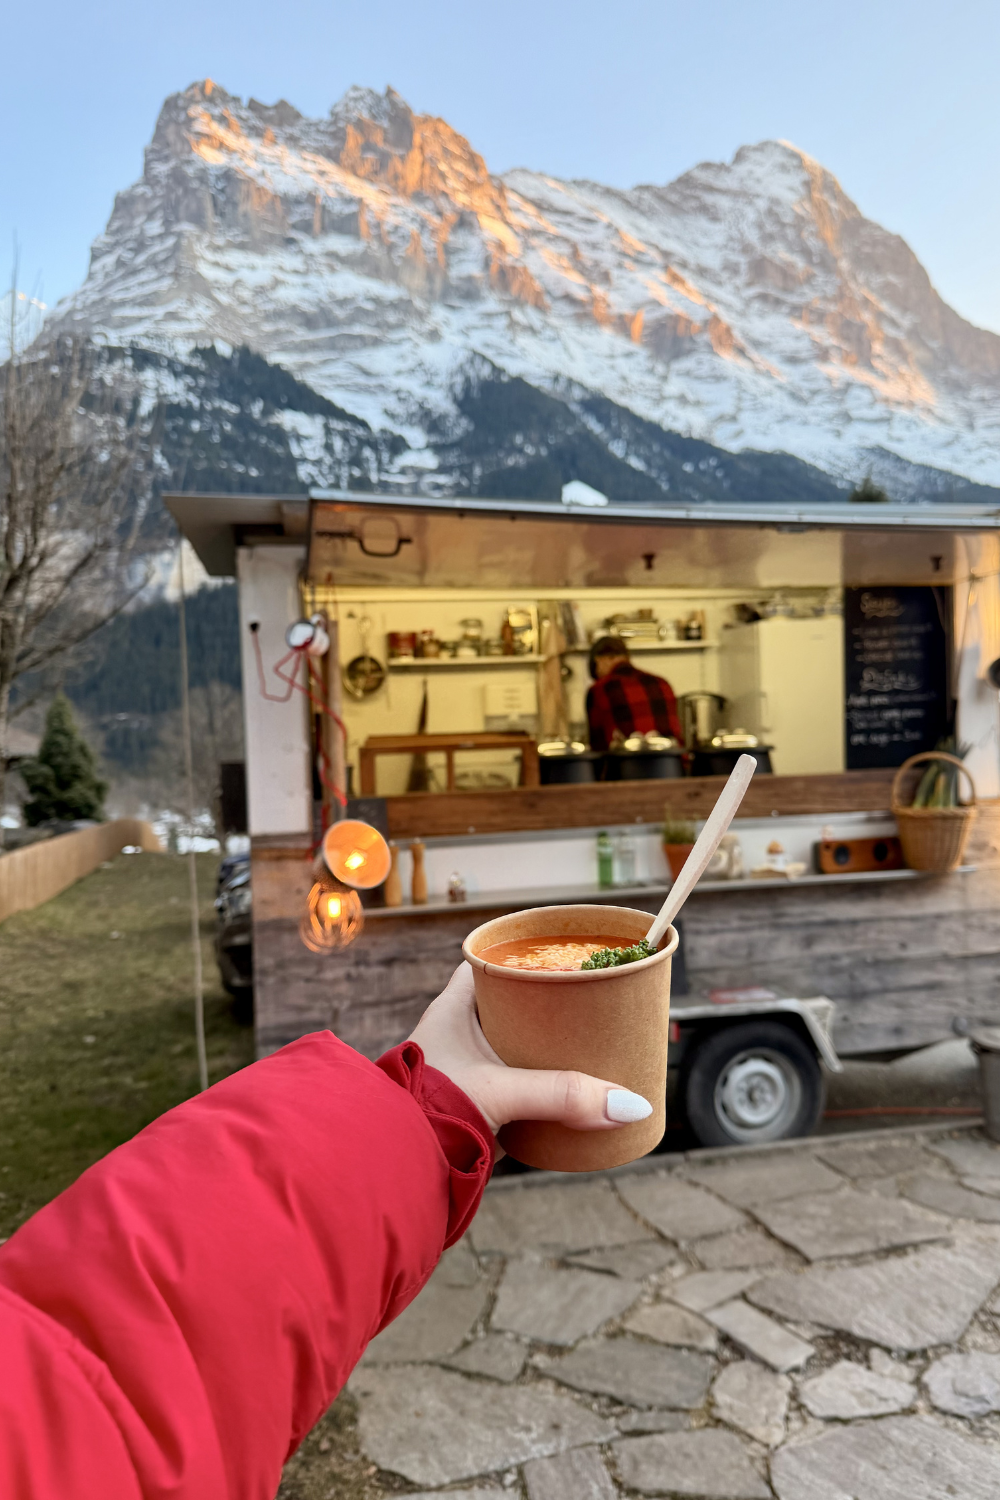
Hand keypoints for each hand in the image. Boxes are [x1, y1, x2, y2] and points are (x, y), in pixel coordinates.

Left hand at [409, 963, 652, 1135]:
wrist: (392, 1167)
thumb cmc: (429, 1112)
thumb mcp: (503, 1092)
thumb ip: (563, 1095)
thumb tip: (628, 1104)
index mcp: (451, 1011)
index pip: (485, 965)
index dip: (519, 959)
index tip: (556, 958)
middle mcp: (453, 1035)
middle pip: (505, 1006)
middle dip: (542, 1007)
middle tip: (583, 1003)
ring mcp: (462, 1071)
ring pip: (508, 1046)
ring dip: (539, 1047)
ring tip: (582, 1043)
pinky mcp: (471, 1105)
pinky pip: (510, 1084)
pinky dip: (534, 1084)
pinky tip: (563, 1091)